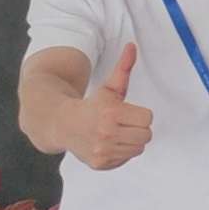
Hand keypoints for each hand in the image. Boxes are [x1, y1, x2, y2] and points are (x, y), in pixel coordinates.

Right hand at [66, 42, 154, 170]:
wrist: (60, 124)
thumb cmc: (91, 105)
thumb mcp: (108, 87)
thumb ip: (123, 68)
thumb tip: (133, 46)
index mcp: (110, 112)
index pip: (148, 118)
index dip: (139, 114)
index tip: (126, 112)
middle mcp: (105, 133)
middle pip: (146, 135)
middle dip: (137, 128)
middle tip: (121, 123)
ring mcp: (102, 151)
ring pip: (138, 148)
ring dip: (130, 141)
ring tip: (114, 133)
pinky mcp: (100, 163)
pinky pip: (126, 159)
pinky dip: (120, 152)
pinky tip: (107, 143)